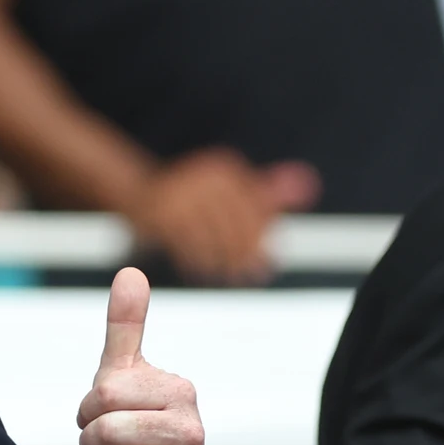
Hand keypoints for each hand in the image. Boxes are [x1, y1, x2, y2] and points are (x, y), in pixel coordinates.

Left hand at [71, 268, 207, 444]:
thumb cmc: (134, 422)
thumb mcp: (123, 374)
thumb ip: (126, 326)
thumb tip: (131, 272)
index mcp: (177, 390)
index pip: (102, 397)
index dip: (88, 411)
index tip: (100, 415)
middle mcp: (193, 429)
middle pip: (105, 434)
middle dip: (89, 444)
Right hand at [120, 149, 318, 284]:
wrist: (133, 192)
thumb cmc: (190, 196)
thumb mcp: (230, 190)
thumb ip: (267, 192)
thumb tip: (310, 183)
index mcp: (223, 168)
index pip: (254, 206)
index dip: (262, 235)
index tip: (267, 257)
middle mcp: (203, 177)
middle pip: (235, 224)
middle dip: (245, 252)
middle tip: (254, 274)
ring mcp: (179, 196)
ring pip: (211, 238)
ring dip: (222, 261)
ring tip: (231, 276)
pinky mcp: (159, 215)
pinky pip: (186, 244)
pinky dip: (196, 260)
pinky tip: (203, 271)